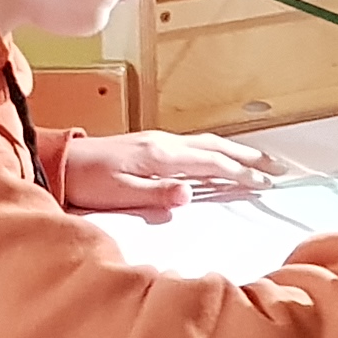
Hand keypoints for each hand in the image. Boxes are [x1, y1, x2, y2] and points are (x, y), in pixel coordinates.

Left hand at [62, 130, 284, 219]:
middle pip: (216, 147)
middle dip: (249, 157)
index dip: (241, 173)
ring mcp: (158, 141)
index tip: (266, 182)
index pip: (211, 163)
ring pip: (206, 143)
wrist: (60, 163)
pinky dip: (215, 150)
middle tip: (277, 167)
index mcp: (160, 157)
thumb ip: (155, 195)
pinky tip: (218, 157)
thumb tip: (189, 194)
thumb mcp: (118, 194)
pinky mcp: (150, 145)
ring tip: (258, 160)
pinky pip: (193, 145)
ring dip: (235, 151)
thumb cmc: (86, 181)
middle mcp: (164, 144)